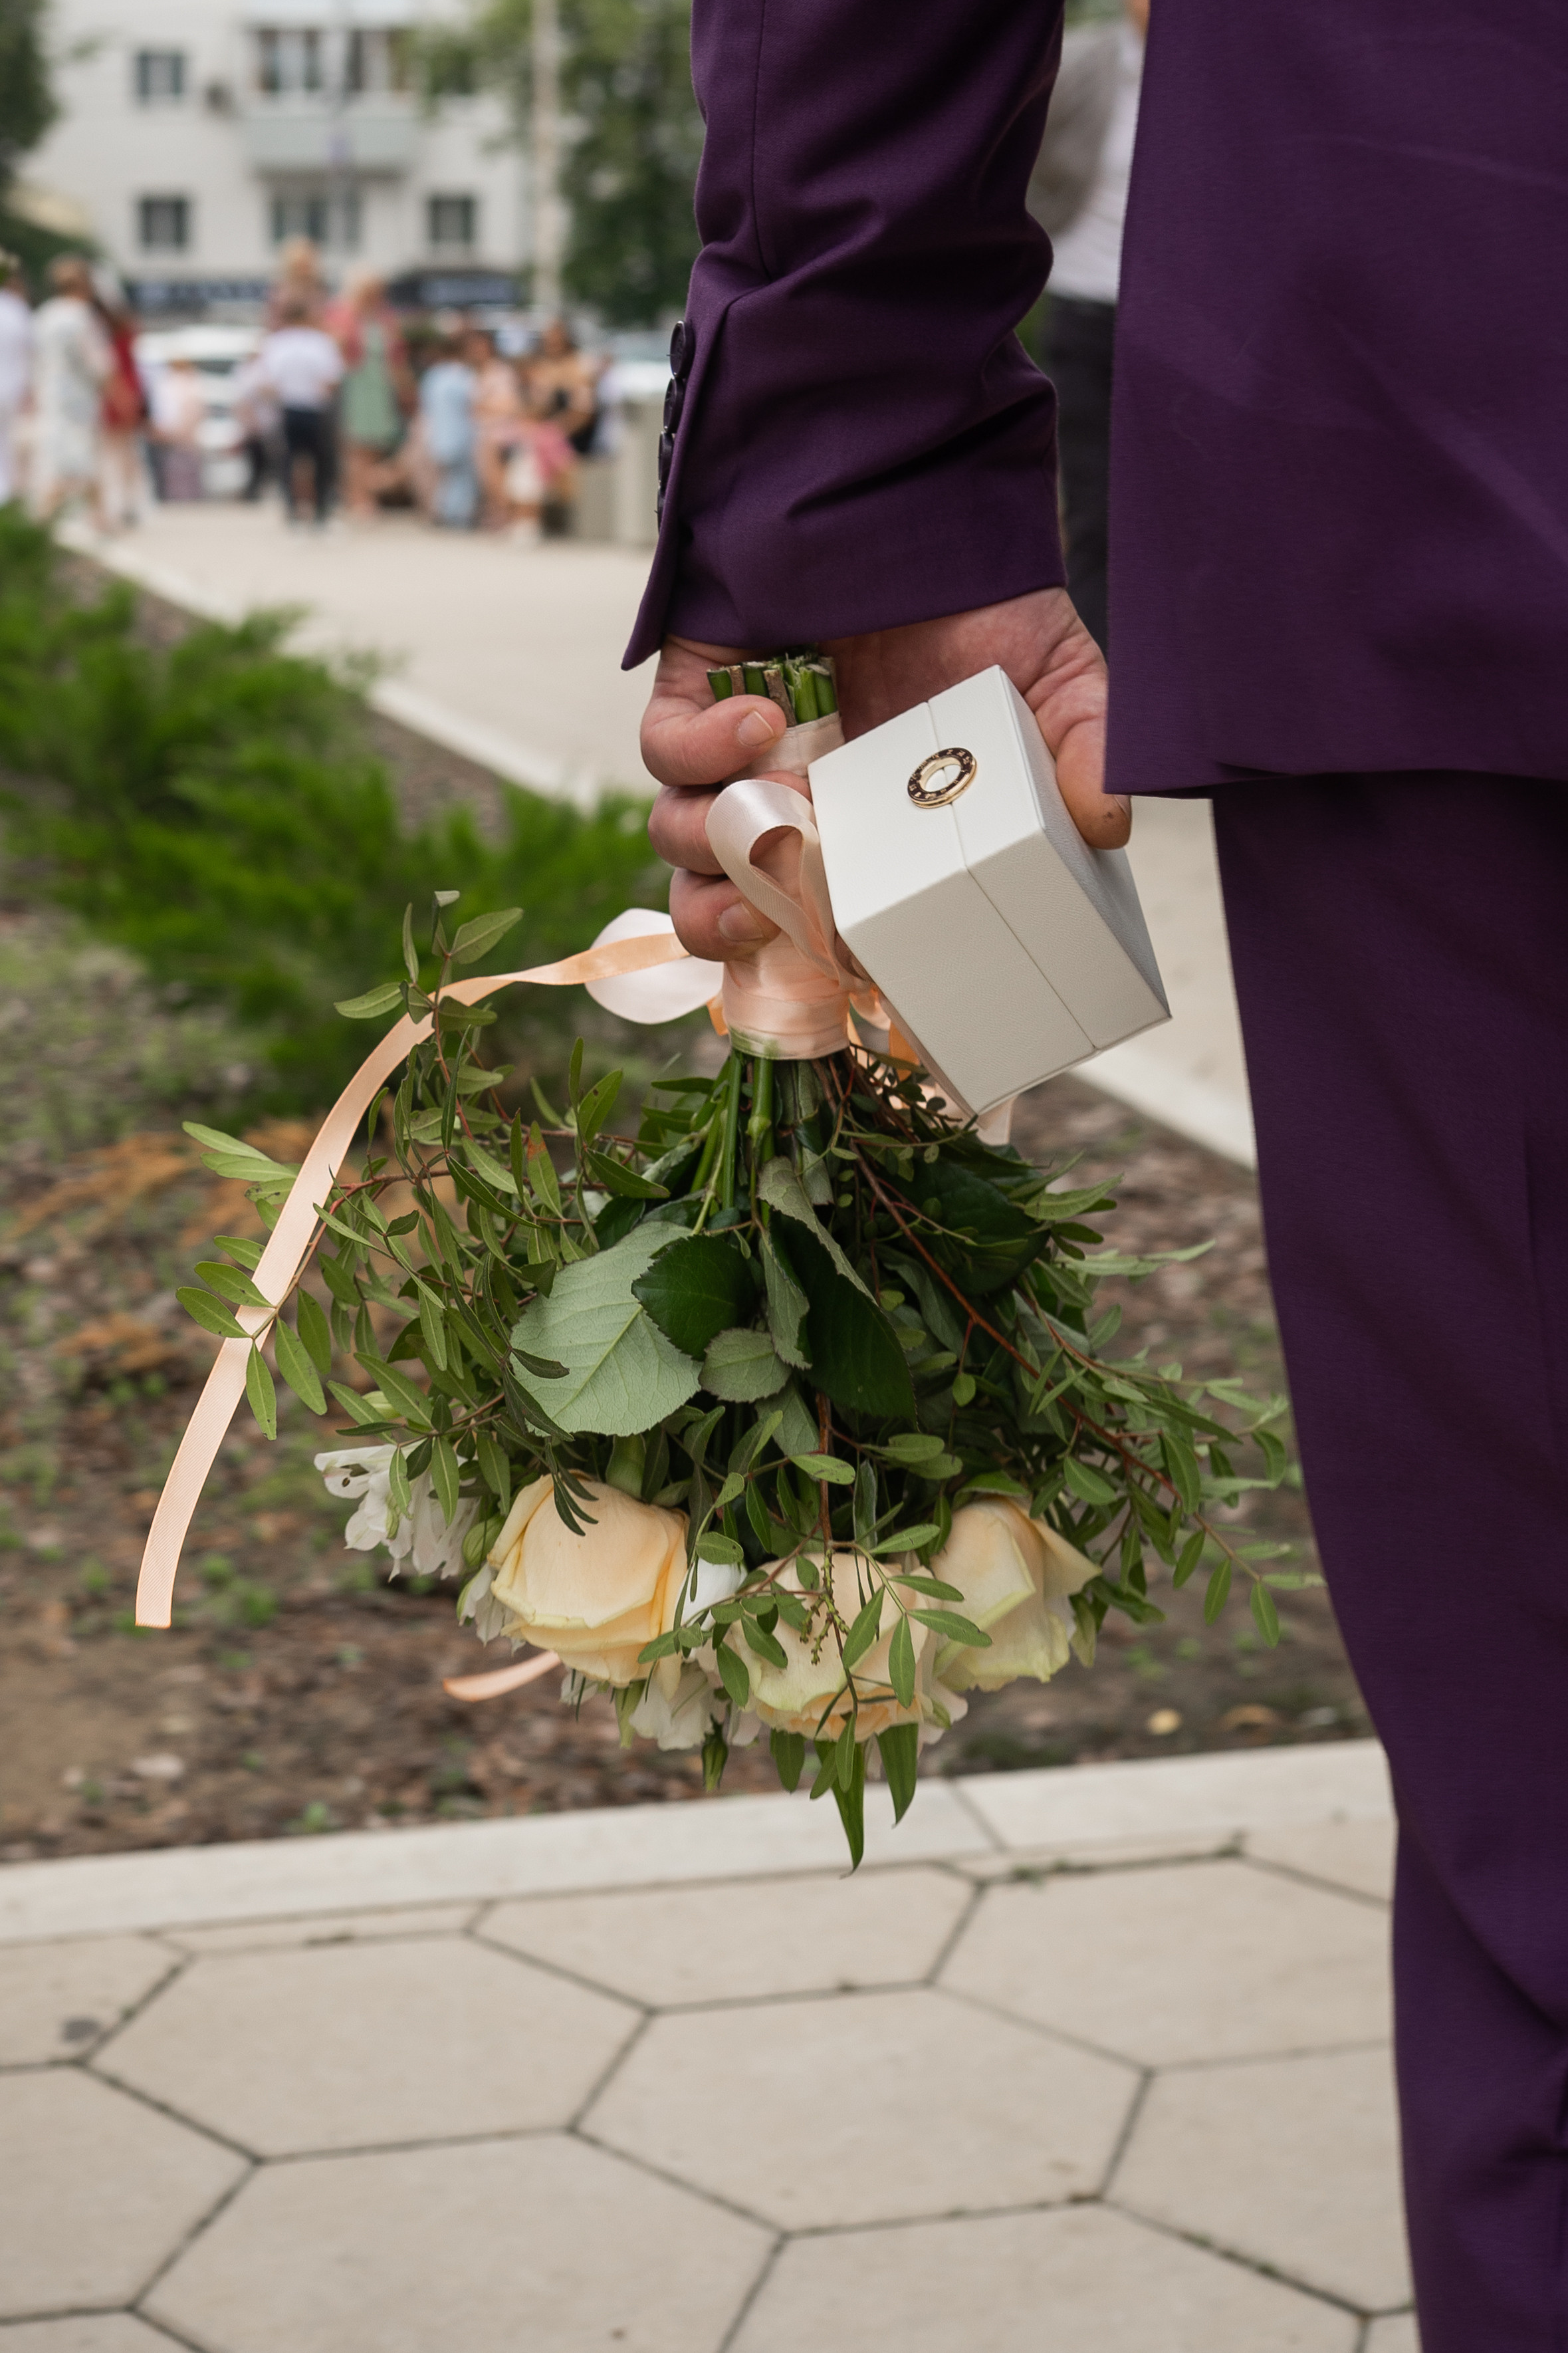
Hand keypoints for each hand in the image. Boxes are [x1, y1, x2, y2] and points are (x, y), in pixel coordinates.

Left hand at [642, 587, 1122, 962]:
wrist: (928, 490)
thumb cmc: (991, 598)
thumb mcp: (1061, 684)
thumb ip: (1086, 754)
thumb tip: (1109, 828)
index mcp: (865, 828)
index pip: (806, 924)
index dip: (804, 958)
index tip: (839, 965)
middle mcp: (792, 798)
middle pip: (721, 903)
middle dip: (732, 927)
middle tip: (775, 914)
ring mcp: (737, 748)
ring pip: (683, 838)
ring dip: (721, 842)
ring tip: (789, 799)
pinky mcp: (696, 688)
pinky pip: (665, 750)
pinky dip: (700, 754)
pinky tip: (763, 723)